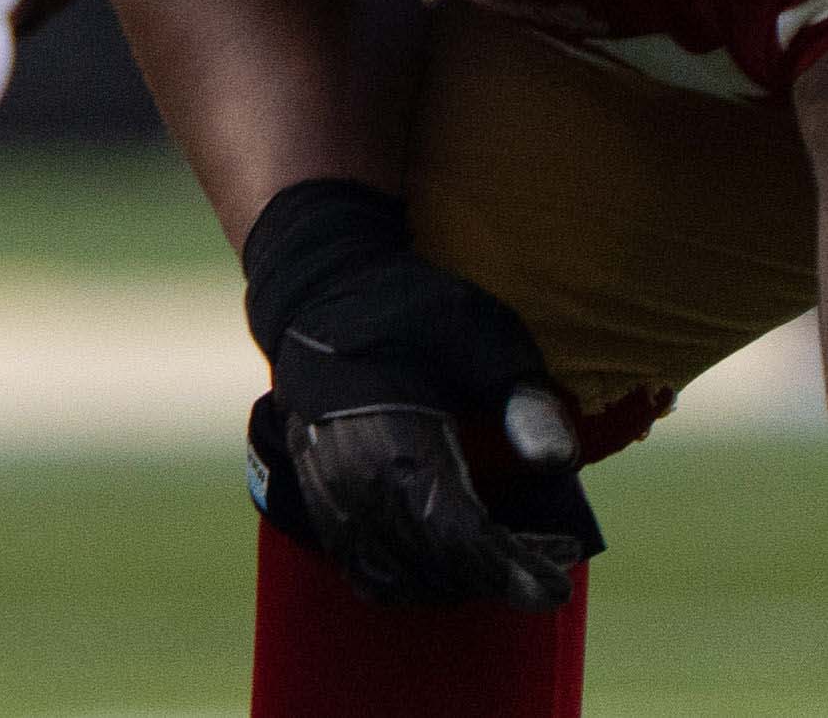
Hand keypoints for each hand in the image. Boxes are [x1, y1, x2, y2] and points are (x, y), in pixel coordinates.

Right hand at [239, 179, 600, 609]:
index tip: (559, 582)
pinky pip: (365, 571)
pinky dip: (413, 583)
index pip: (457, 534)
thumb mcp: (485, 338)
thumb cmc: (412, 313)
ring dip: (460, 584)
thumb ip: (526, 401)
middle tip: (554, 556)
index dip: (512, 569)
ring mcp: (327, 490)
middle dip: (501, 577)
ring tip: (507, 557)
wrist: (320, 292)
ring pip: (400, 579)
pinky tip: (451, 563)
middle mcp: (351, 475)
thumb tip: (560, 462)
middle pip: (434, 565)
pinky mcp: (318, 497)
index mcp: (392, 437)